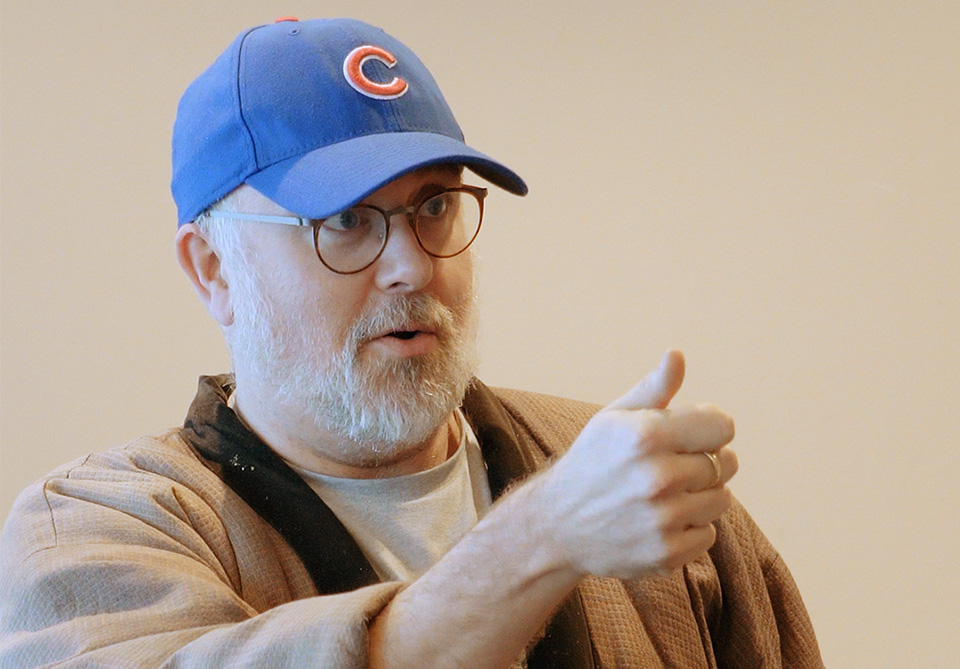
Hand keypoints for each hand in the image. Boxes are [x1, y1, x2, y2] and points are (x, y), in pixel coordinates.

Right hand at [539, 349, 737, 578]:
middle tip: (671, 467)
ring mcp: (663, 519)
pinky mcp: (666, 553)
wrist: (556, 525)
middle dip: (704, 462)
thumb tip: (678, 355)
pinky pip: (708, 535)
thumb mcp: (615, 418)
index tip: (690, 434)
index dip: (709, 428)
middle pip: (726, 463)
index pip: (723, 427)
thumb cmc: (593, 461)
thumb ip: (654, 388)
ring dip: (701, 496)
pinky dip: (691, 529)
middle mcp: (657, 477)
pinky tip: (661, 521)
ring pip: (722, 500)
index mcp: (646, 435)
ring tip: (667, 494)